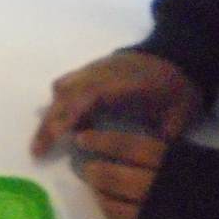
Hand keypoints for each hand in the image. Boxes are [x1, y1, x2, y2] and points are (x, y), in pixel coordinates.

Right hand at [33, 50, 202, 157]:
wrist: (181, 55)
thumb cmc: (180, 88)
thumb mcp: (179, 116)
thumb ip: (160, 139)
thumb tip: (146, 164)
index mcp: (127, 83)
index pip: (90, 94)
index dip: (71, 114)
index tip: (58, 138)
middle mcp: (105, 73)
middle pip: (68, 93)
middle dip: (50, 123)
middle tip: (37, 151)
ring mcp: (96, 69)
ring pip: (63, 87)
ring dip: (53, 113)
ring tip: (47, 141)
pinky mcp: (93, 71)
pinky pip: (68, 85)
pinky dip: (62, 105)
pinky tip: (68, 126)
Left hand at [67, 124, 169, 218]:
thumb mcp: (199, 160)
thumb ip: (167, 152)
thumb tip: (131, 144)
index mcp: (174, 162)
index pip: (130, 147)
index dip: (103, 141)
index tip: (83, 137)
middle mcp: (160, 186)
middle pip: (113, 176)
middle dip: (95, 171)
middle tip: (85, 167)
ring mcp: (154, 213)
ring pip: (112, 201)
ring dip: (99, 193)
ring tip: (95, 187)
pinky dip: (109, 211)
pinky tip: (108, 205)